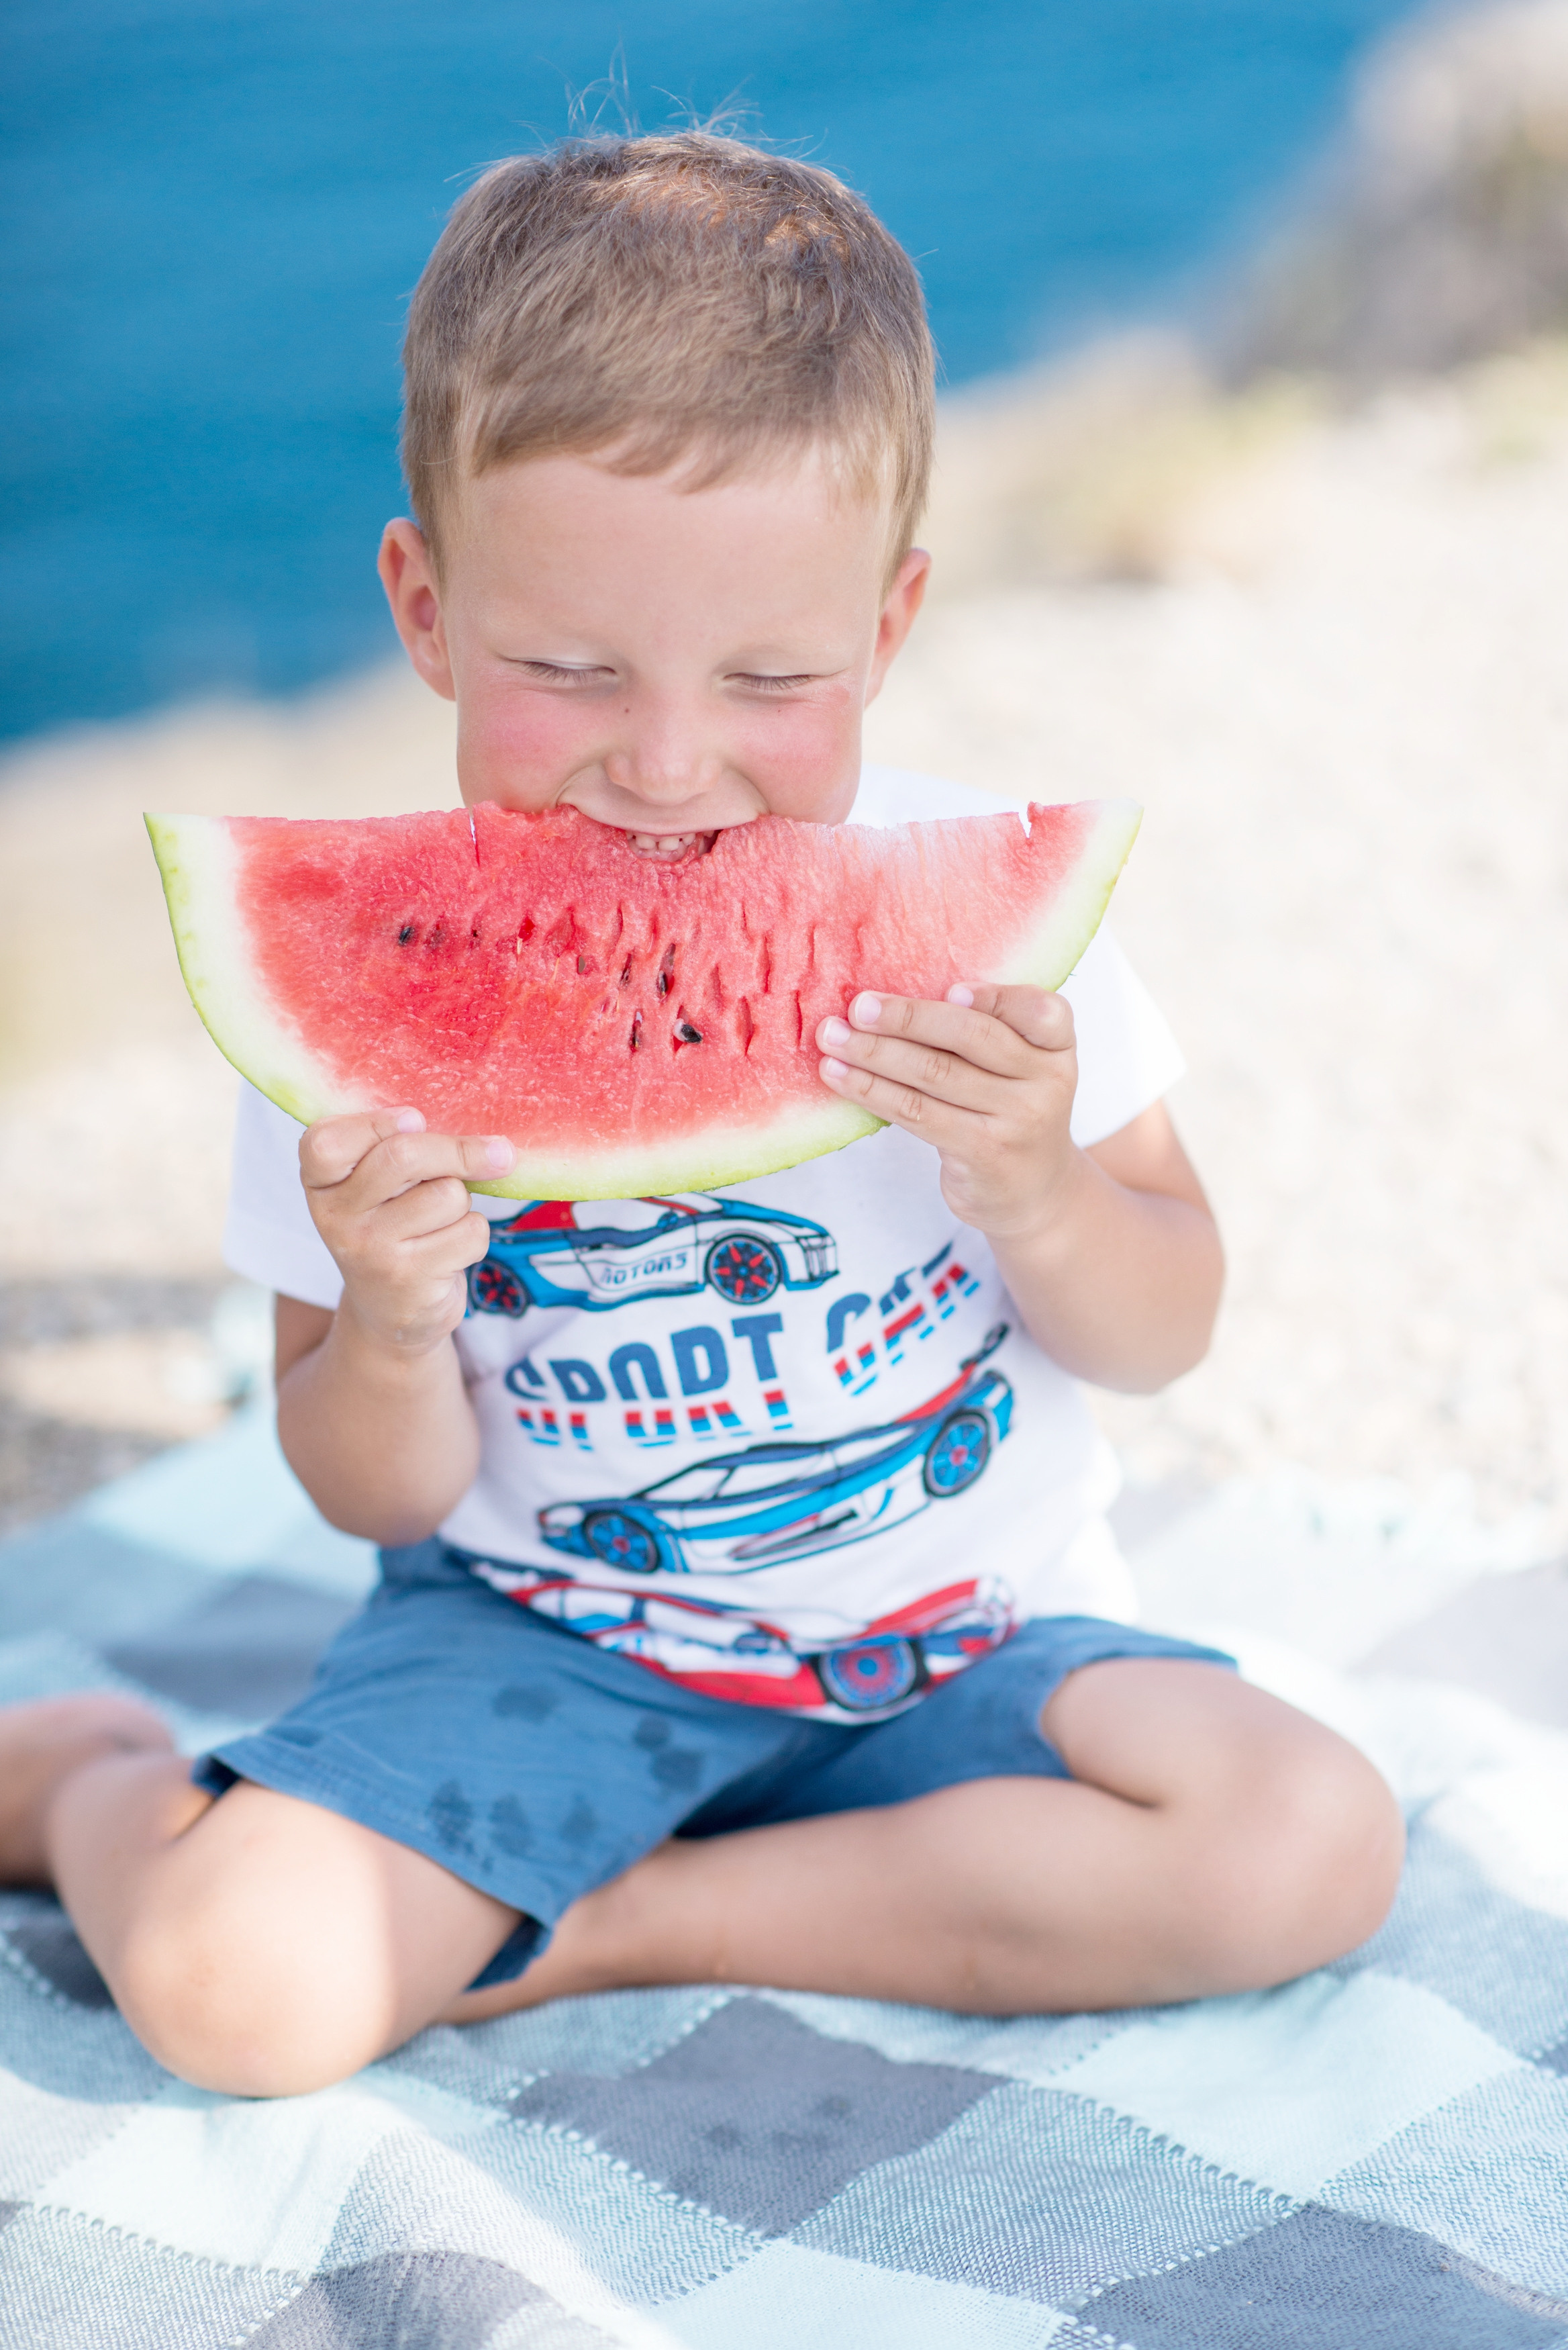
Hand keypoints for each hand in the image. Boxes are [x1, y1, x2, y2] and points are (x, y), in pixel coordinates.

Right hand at [299, 1108, 515, 1354]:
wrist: (388, 1310)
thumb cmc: (391, 1226)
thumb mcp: (376, 1184)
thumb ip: (398, 1147)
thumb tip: (483, 1138)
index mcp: (320, 1182)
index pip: (327, 1141)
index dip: (377, 1122)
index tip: (415, 1119)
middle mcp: (336, 1217)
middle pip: (403, 1156)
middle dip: (459, 1150)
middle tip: (497, 1152)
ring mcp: (371, 1251)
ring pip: (447, 1194)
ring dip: (462, 1202)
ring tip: (442, 1220)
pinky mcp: (410, 1279)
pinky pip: (470, 1232)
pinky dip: (474, 1235)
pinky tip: (450, 1249)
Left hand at [816, 984, 1078, 1239]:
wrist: (1034, 1193)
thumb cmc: (1011, 1111)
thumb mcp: (1021, 1067)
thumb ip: (986, 1030)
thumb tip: (893, 997)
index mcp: (1057, 1046)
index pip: (1041, 1010)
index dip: (995, 996)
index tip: (948, 988)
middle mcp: (1046, 1081)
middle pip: (972, 1035)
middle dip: (907, 1017)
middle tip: (858, 1007)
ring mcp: (1017, 1119)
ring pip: (935, 1073)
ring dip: (874, 1053)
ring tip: (831, 1038)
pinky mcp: (983, 1152)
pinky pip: (917, 1112)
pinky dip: (873, 1091)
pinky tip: (840, 1076)